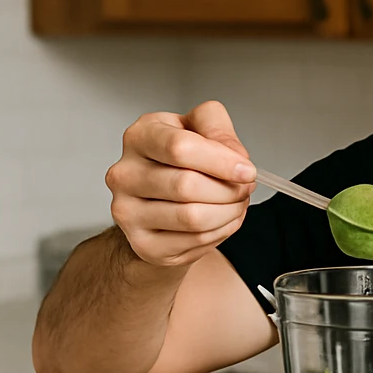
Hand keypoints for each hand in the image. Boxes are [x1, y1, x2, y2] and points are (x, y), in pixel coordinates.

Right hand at [106, 100, 257, 267]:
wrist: (156, 203)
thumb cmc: (178, 163)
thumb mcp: (198, 129)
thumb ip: (217, 129)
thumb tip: (236, 158)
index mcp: (139, 137)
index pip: (180, 147)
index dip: (221, 161)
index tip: (248, 171)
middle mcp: (125, 174)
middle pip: (187, 185)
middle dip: (229, 190)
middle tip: (244, 188)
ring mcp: (128, 212)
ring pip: (193, 217)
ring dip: (229, 212)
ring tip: (236, 203)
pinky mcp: (144, 244)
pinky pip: (196, 240)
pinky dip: (221, 230)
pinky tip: (222, 220)